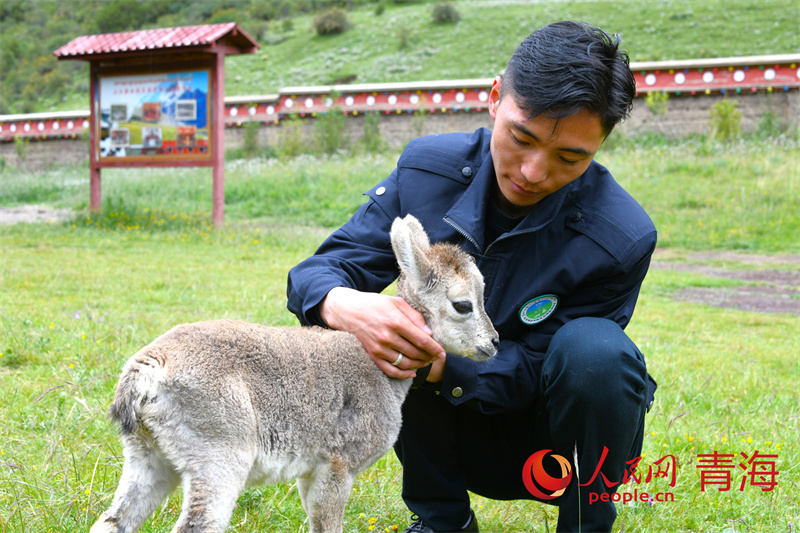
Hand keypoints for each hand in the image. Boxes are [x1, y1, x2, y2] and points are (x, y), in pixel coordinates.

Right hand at [320, 287, 445, 378]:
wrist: (348, 310)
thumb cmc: (375, 304)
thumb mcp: (396, 302)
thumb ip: (414, 316)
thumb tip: (429, 332)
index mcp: (396, 321)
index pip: (422, 340)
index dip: (434, 349)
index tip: (442, 353)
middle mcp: (387, 337)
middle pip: (415, 353)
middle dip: (429, 357)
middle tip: (435, 356)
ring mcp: (379, 348)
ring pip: (405, 363)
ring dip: (419, 365)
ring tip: (425, 362)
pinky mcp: (372, 355)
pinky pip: (390, 370)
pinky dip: (403, 374)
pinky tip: (412, 373)